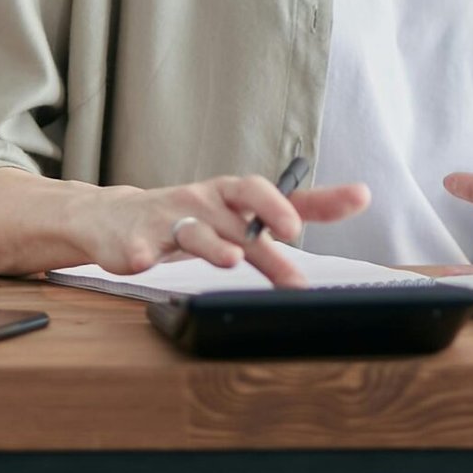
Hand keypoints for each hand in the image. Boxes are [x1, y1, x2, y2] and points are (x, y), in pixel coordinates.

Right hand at [82, 173, 369, 289]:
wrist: (114, 221)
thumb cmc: (184, 221)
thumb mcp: (232, 226)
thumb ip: (270, 243)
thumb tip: (306, 279)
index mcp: (233, 197)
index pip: (281, 193)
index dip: (321, 198)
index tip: (358, 197)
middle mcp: (207, 201)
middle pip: (243, 204)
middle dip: (270, 213)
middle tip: (293, 230)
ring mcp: (170, 218)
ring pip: (196, 229)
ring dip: (215, 245)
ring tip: (231, 259)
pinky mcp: (136, 239)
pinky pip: (140, 246)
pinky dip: (143, 253)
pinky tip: (144, 261)